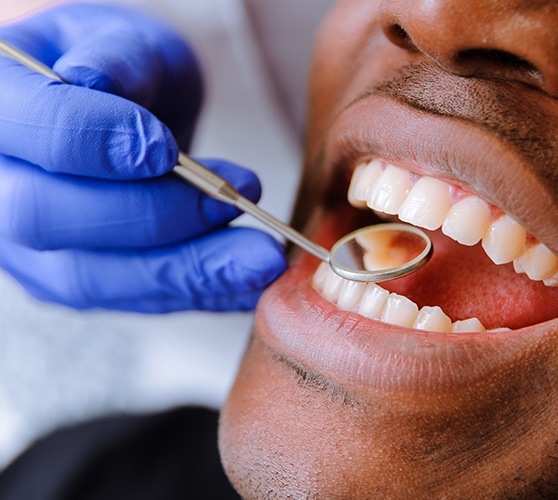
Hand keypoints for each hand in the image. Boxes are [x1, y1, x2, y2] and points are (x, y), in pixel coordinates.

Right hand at [0, 4, 285, 311]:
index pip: (34, 135)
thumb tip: (93, 83)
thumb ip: (114, 59)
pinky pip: (131, 299)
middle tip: (233, 200)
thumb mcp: (123, 42)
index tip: (166, 149)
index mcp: (1, 111)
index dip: (98, 142)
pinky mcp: (74, 280)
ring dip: (187, 272)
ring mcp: (29, 246)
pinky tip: (246, 283)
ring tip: (260, 259)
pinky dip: (196, 292)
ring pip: (94, 277)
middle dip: (153, 215)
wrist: (120, 118)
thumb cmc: (122, 72)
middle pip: (50, 219)